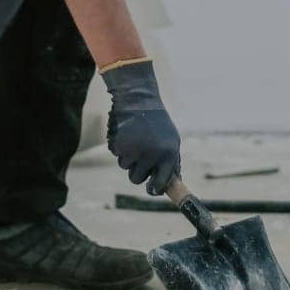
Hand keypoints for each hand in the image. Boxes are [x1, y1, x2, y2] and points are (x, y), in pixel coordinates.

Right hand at [101, 59, 180, 194]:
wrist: (138, 99)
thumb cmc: (157, 122)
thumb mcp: (171, 140)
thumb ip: (171, 162)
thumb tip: (172, 184)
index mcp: (168, 154)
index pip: (161, 183)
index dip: (154, 189)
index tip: (151, 189)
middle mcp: (153, 155)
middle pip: (137, 179)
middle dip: (137, 171)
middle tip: (140, 156)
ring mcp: (135, 151)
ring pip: (125, 167)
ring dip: (127, 157)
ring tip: (135, 138)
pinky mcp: (120, 145)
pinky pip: (116, 155)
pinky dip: (119, 147)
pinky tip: (126, 133)